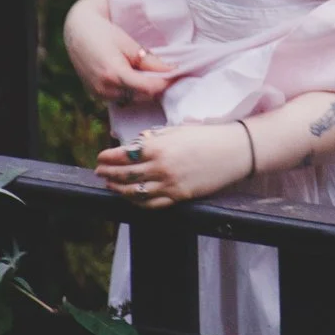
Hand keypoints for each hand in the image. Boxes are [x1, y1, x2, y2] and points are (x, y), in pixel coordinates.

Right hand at [64, 2, 173, 105]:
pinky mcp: (95, 94)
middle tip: (169, 74)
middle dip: (157, 87)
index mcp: (115, 74)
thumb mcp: (129, 44)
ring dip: (144, 91)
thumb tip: (171, 70)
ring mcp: (98, 94)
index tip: (178, 74)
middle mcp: (105, 89)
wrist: (76, 32)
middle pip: (141, 97)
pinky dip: (131, 92)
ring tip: (153, 75)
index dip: (166, 83)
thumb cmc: (103, 33)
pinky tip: (136, 79)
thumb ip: (150, 61)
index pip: (149, 88)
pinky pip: (120, 99)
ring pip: (131, 100)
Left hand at [96, 123, 251, 208]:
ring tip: (110, 185)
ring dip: (118, 189)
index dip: (108, 158)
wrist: (234, 151)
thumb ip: (154, 138)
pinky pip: (152, 203)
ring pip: (134, 192)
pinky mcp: (179, 196)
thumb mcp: (177, 130)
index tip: (100, 157)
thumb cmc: (207, 136)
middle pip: (125, 175)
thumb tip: (136, 143)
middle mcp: (160, 168)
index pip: (123, 155)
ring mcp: (169, 184)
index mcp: (158, 147)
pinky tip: (131, 198)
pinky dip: (137, 202)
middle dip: (108, 174)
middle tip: (99, 172)